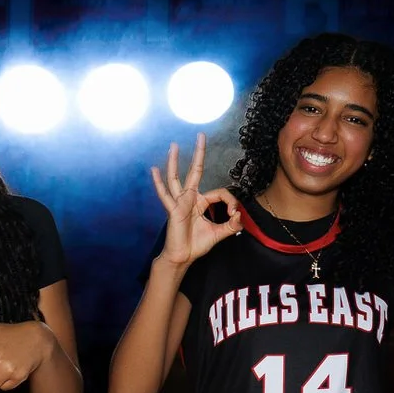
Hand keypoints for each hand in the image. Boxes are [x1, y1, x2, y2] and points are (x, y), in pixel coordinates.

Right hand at [150, 135, 242, 268]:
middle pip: (194, 171)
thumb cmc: (196, 245)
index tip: (235, 214)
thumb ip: (232, 224)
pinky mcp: (173, 210)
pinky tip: (153, 170)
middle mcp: (189, 199)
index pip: (219, 193)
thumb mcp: (220, 233)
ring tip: (173, 146)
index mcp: (200, 202)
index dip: (231, 201)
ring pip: (176, 178)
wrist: (183, 257)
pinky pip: (165, 195)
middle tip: (201, 135)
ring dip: (175, 162)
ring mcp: (179, 203)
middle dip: (198, 153)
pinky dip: (158, 183)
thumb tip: (240, 216)